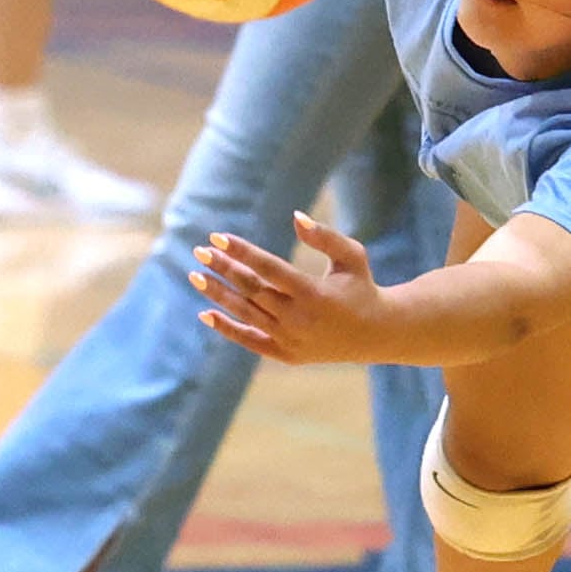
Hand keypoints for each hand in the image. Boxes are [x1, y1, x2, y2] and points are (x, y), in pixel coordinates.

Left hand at [191, 211, 391, 364]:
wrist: (375, 334)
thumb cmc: (361, 287)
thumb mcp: (352, 256)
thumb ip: (325, 236)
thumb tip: (295, 217)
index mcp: (313, 293)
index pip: (268, 269)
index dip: (241, 252)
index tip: (217, 237)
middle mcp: (298, 318)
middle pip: (251, 290)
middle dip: (223, 269)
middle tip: (200, 251)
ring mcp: (290, 339)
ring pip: (245, 313)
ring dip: (218, 294)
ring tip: (196, 275)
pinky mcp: (285, 354)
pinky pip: (249, 340)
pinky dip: (227, 328)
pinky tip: (205, 313)